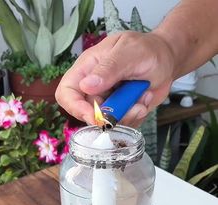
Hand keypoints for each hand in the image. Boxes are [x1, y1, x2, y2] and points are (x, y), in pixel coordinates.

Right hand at [55, 31, 174, 126]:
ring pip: (107, 123)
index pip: (66, 93)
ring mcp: (107, 102)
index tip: (96, 116)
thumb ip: (109, 68)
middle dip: (111, 115)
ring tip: (143, 95)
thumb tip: (86, 85)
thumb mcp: (129, 53)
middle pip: (87, 114)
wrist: (167, 59)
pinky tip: (145, 98)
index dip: (76, 108)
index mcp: (88, 69)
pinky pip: (122, 125)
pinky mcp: (120, 112)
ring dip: (129, 114)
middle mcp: (94, 88)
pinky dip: (136, 116)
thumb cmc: (148, 49)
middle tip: (132, 105)